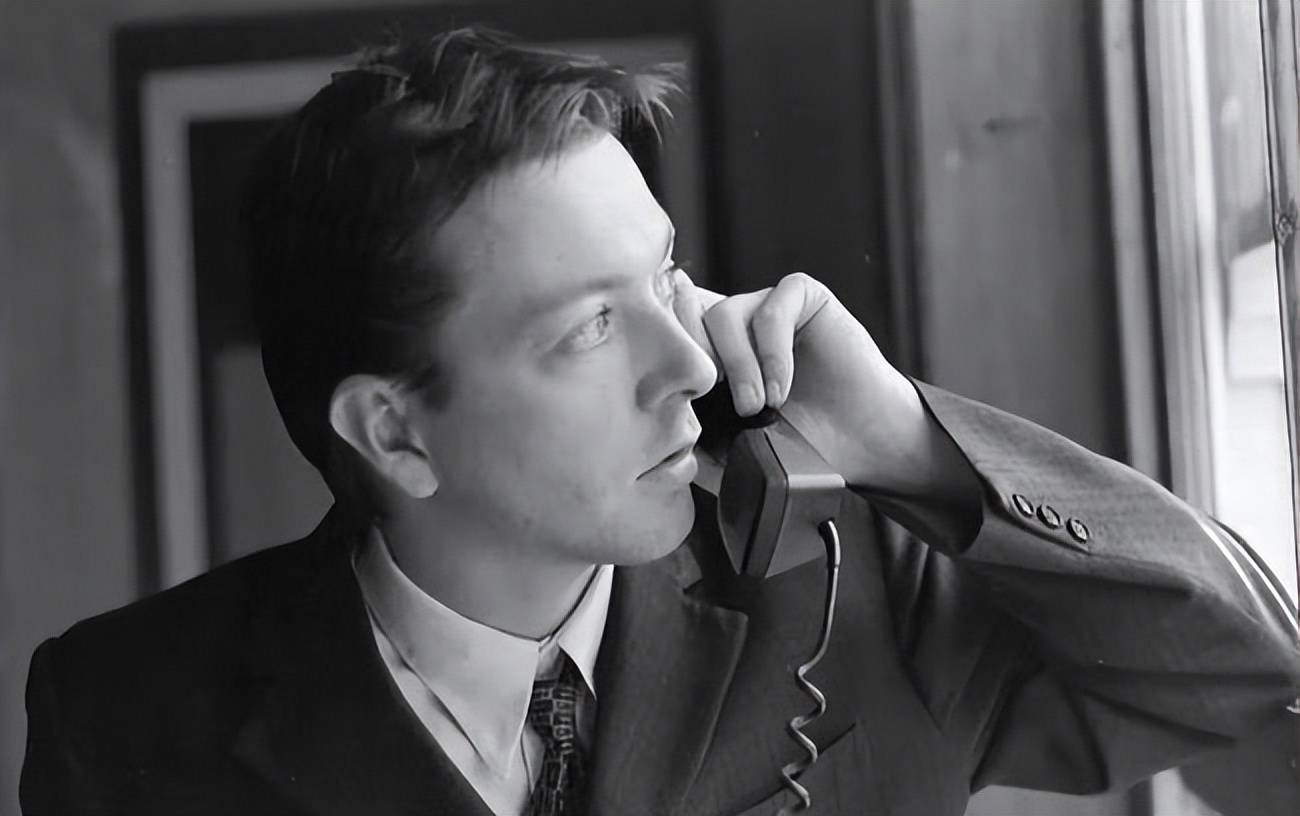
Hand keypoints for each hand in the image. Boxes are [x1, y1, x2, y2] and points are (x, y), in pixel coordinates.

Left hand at [673, 271, 934, 493]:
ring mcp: (767, 308)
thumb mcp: (731, 454)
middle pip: (686, 315)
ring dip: (737, 364)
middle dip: (695, 361)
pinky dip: (771, 351)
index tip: (663, 394)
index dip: (660, 353)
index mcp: (708, 353)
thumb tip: (649, 443)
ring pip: (725, 313)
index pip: (667, 332)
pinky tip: (781, 389)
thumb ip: (691, 442)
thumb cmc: (797, 449)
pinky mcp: (804, 298)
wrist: (861, 447)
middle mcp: (733, 324)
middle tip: (713, 402)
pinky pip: (773, 307)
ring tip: (756, 407)